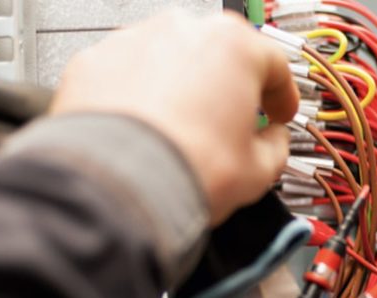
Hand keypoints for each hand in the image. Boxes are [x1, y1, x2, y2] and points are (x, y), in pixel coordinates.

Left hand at [51, 10, 298, 225]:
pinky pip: (128, 74)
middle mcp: (184, 31)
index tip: (279, 113)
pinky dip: (138, 96)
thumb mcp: (258, 170)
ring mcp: (135, 41)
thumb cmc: (184, 168)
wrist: (115, 186)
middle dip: (228, 88)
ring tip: (182, 131)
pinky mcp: (93, 62)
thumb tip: (272, 142)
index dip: (282, 95)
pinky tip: (146, 130)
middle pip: (220, 55)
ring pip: (170, 60)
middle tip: (231, 122)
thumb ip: (276, 146)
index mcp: (235, 47)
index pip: (274, 64)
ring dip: (181, 89)